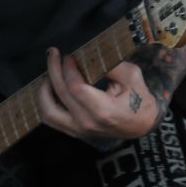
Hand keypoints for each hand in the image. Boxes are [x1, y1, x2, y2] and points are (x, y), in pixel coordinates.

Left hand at [37, 47, 160, 141]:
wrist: (142, 126)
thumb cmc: (139, 101)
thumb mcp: (132, 77)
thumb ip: (110, 65)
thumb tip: (89, 54)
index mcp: (103, 110)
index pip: (75, 87)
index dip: (67, 68)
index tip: (68, 55)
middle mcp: (86, 123)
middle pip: (60, 94)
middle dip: (53, 70)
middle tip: (53, 54)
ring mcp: (79, 130)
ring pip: (48, 111)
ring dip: (43, 90)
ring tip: (47, 73)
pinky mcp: (74, 132)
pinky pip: (51, 119)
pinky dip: (45, 103)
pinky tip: (49, 88)